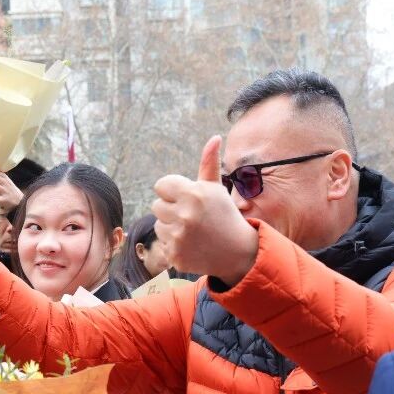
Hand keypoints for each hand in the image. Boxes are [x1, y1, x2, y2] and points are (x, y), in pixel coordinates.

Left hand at [152, 136, 259, 285]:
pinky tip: (191, 245)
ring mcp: (179, 237)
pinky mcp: (175, 255)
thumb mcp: (216, 189)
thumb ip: (209, 164)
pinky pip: (162, 243)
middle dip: (171, 209)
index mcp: (194, 194)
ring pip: (158, 225)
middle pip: (156, 205)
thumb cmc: (224, 214)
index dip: (172, 191)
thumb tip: (214, 137)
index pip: (160, 185)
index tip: (186, 199)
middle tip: (191, 216)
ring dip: (171, 227)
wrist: (237, 252)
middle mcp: (185, 215)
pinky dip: (174, 244)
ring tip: (192, 231)